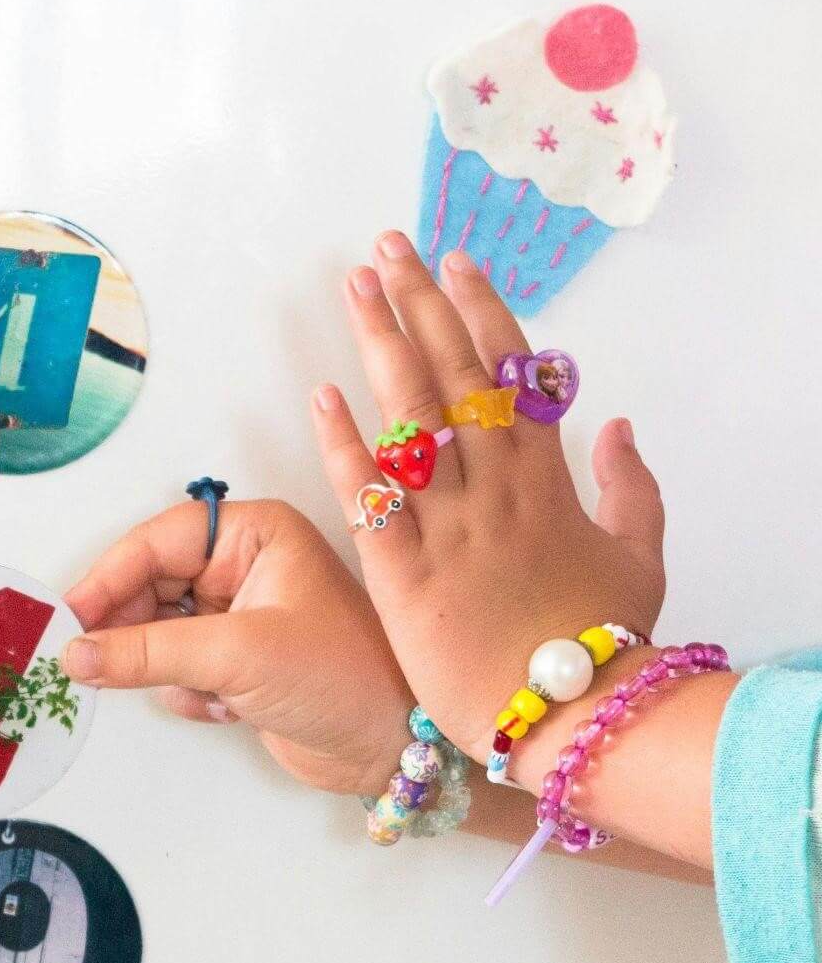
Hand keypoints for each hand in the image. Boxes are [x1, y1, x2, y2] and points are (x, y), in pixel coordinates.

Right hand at [61, 496, 414, 795]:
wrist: (391, 750)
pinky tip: (225, 708)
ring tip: (196, 689)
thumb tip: (74, 654)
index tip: (72, 615)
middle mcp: (244, 565)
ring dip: (165, 666)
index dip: (111, 575)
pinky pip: (173, 666)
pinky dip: (186, 691)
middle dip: (133, 626)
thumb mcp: (238, 655)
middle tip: (97, 660)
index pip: (159, 539)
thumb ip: (148, 652)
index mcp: (256, 534)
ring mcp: (237, 614)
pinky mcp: (233, 661)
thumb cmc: (342, 679)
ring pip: (156, 629)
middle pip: (149, 582)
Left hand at [311, 233, 667, 771]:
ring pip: (412, 417)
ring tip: (353, 288)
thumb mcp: (641, 557)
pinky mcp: (405, 572)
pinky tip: (321, 395)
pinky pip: (369, 495)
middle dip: (420, 305)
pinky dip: (344, 443)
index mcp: (550, 481)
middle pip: (455, 375)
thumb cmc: (604, 644)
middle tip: (386, 249)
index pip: (512, 375)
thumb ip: (632, 488)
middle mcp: (498, 488)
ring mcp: (451, 525)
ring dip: (379, 345)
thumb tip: (620, 426)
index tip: (456, 263)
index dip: (481, 313)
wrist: (575, 714)